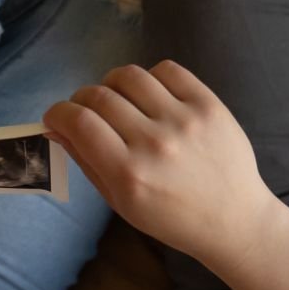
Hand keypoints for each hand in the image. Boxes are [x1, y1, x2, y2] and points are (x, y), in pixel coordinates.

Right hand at [42, 62, 281, 267]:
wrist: (232, 219)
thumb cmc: (171, 218)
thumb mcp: (121, 202)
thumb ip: (87, 162)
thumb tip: (56, 127)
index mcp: (128, 175)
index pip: (79, 122)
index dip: (58, 112)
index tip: (56, 116)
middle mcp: (154, 143)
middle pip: (100, 96)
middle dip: (81, 99)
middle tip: (86, 111)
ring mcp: (184, 120)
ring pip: (129, 76)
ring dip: (112, 84)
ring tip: (118, 101)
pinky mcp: (209, 105)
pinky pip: (167, 70)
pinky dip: (149, 78)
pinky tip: (151, 97)